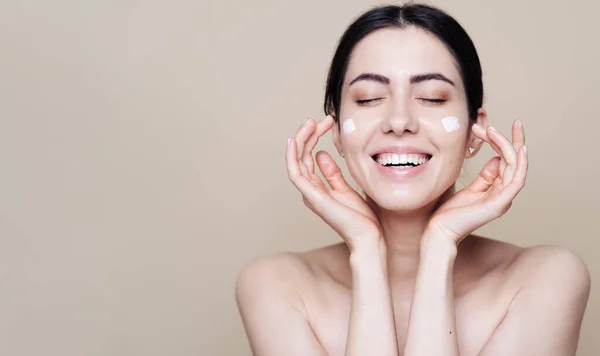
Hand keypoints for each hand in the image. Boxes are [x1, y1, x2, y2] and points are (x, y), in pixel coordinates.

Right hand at [285, 115, 381, 250]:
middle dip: (307, 134)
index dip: (314, 137)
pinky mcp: (313, 197)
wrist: (369, 238)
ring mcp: (309, 194)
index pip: (309, 156)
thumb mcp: (346, 188)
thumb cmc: (361, 219)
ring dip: (300, 140)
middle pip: (301, 156)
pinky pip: (295, 174)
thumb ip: (332, 172)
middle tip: (320, 118)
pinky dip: (292, 157)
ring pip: (296, 161)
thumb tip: (321, 153)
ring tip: (309, 123)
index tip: (328, 122)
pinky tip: (293, 141)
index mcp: (317, 187)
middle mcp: (309, 190)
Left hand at [427, 120, 528, 243]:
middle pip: (515, 161)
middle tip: (498, 123)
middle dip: (508, 139)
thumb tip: (497, 158)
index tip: (483, 128)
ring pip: (516, 166)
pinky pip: (517, 180)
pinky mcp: (499, 204)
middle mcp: (504, 193)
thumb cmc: (451, 212)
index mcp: (498, 189)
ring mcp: (504, 199)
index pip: (506, 161)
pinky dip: (520, 164)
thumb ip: (485, 175)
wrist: (440, 231)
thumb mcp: (471, 188)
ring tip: (493, 131)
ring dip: (507, 145)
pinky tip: (519, 149)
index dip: (499, 142)